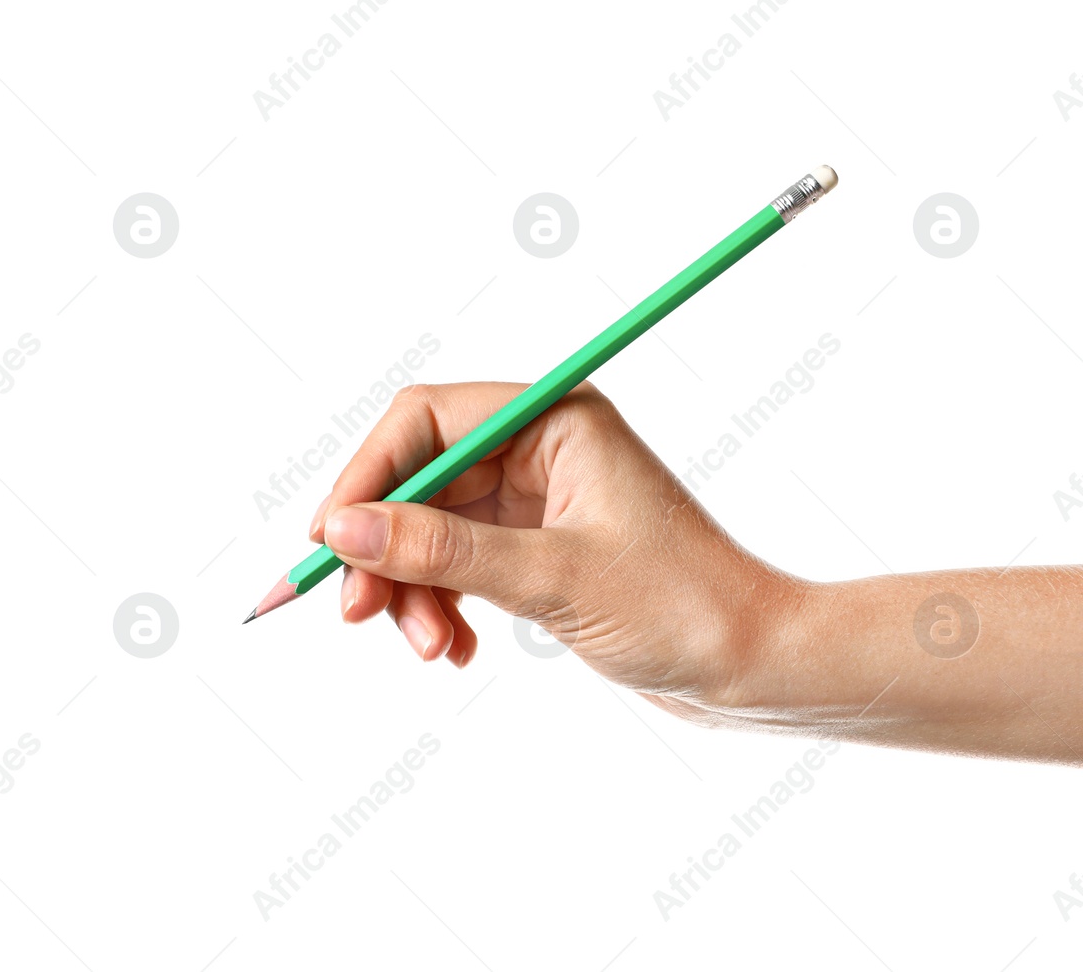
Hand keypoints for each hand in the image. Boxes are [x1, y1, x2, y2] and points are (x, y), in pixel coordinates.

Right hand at [309, 382, 801, 714]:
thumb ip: (444, 553)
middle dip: (386, 548)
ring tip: (431, 649)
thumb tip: (343, 531)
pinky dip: (445, 606)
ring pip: (432, 530)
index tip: (331, 542)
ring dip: (413, 590)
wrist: (751, 663)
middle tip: (358, 615)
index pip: (428, 419)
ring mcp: (539, 501)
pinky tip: (456, 651)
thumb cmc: (681, 606)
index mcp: (557, 419)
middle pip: (420, 478)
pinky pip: (460, 566)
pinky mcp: (539, 550)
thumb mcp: (553, 579)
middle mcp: (543, 448)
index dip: (369, 476)